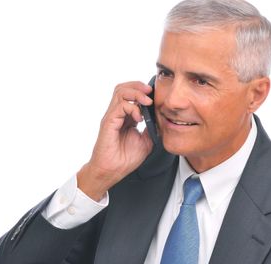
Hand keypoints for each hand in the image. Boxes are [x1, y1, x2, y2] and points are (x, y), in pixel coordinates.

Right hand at [77, 81, 153, 200]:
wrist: (113, 171)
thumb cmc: (125, 159)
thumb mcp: (146, 141)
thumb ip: (152, 129)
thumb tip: (161, 119)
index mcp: (126, 117)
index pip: (131, 95)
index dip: (143, 92)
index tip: (156, 96)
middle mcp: (117, 114)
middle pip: (124, 88)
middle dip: (138, 86)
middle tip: (150, 91)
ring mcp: (112, 117)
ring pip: (120, 92)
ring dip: (136, 93)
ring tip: (147, 101)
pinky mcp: (109, 122)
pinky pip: (120, 106)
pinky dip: (132, 108)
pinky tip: (139, 118)